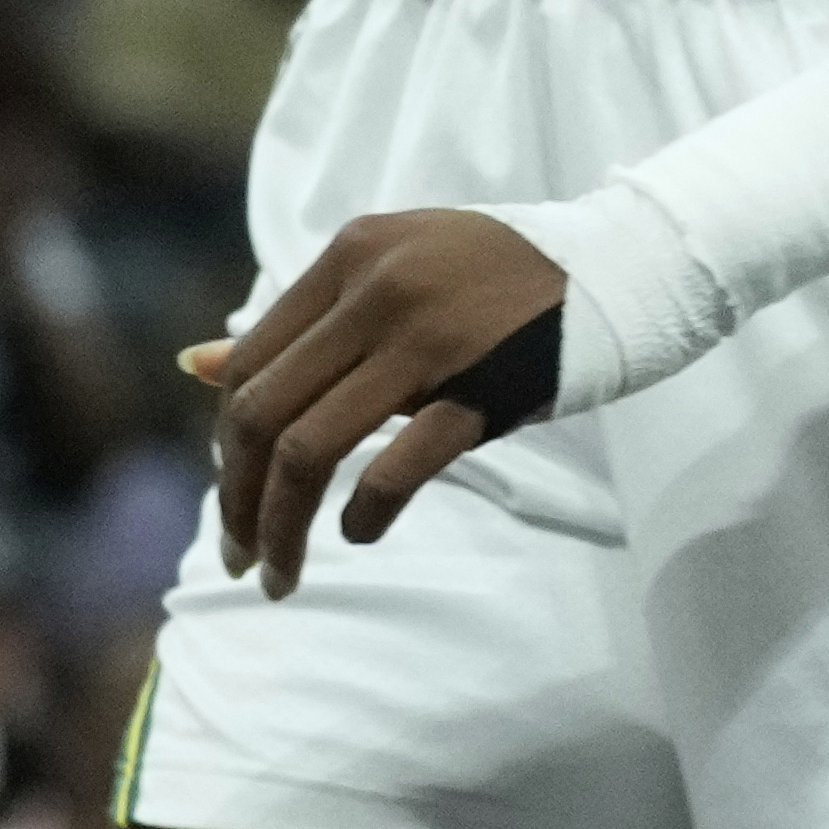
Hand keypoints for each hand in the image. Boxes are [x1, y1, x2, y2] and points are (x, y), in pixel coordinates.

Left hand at [188, 207, 566, 595]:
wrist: (633, 263)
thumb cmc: (510, 276)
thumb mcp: (397, 273)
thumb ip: (305, 321)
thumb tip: (194, 366)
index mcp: (352, 255)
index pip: (252, 365)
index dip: (227, 446)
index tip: (239, 501)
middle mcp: (378, 290)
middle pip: (265, 414)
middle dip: (240, 501)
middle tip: (244, 558)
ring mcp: (432, 338)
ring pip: (312, 447)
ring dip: (282, 525)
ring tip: (281, 573)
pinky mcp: (488, 387)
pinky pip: (397, 468)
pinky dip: (363, 513)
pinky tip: (358, 534)